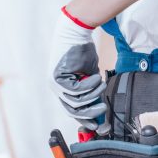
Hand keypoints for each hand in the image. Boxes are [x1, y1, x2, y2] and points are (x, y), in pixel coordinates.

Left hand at [49, 7, 106, 129]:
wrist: (74, 33)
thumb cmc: (82, 51)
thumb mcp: (89, 74)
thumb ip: (92, 91)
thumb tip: (99, 107)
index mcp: (61, 88)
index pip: (71, 109)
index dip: (84, 117)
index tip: (97, 124)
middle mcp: (55, 87)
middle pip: (71, 109)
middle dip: (89, 112)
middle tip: (103, 109)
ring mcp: (54, 83)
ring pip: (75, 101)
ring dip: (92, 94)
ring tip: (101, 84)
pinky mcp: (57, 77)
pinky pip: (75, 90)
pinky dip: (89, 85)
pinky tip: (96, 77)